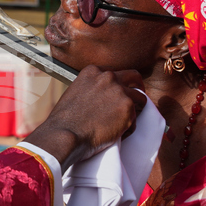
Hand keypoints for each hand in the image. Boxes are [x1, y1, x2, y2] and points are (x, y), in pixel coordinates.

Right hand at [27, 66, 145, 169]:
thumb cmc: (65, 121)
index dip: (119, 84)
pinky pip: (135, 120)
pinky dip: (128, 129)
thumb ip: (91, 89)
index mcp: (93, 71)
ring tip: (121, 124)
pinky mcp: (127, 107)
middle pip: (133, 77)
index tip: (120, 92)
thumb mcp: (75, 93)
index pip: (115, 72)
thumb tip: (103, 98)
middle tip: (136, 101)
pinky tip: (114, 134)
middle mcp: (108, 77)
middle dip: (137, 88)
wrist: (65, 134)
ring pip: (140, 99)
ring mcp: (119, 91)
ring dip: (134, 110)